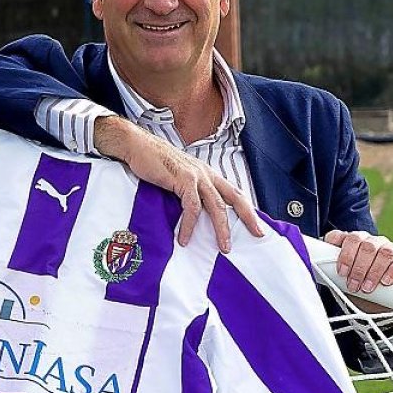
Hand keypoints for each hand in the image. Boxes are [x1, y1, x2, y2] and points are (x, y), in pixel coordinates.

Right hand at [94, 115, 263, 251]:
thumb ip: (187, 191)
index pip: (232, 191)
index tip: (255, 224)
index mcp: (205, 172)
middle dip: (247, 217)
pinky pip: (192, 207)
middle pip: (234, 197)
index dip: (246, 208)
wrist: (136, 145)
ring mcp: (194, 175)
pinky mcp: (182, 179)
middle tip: (257, 234)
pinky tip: (184, 238)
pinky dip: (189, 225)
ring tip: (222, 247)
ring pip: (216, 206)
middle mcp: (204, 173)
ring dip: (221, 229)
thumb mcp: (176, 176)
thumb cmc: (152, 161)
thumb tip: (192, 214)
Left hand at [324, 230, 392, 294]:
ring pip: (382, 251)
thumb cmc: (357, 286)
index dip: (342, 253)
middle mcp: (370, 240)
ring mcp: (389, 246)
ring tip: (367, 288)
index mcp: (352, 240)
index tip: (340, 272)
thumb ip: (329, 273)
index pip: (343, 237)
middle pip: (364, 244)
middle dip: (357, 267)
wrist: (381, 300)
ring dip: (373, 271)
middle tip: (353, 285)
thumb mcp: (341, 280)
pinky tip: (386, 281)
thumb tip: (314, 273)